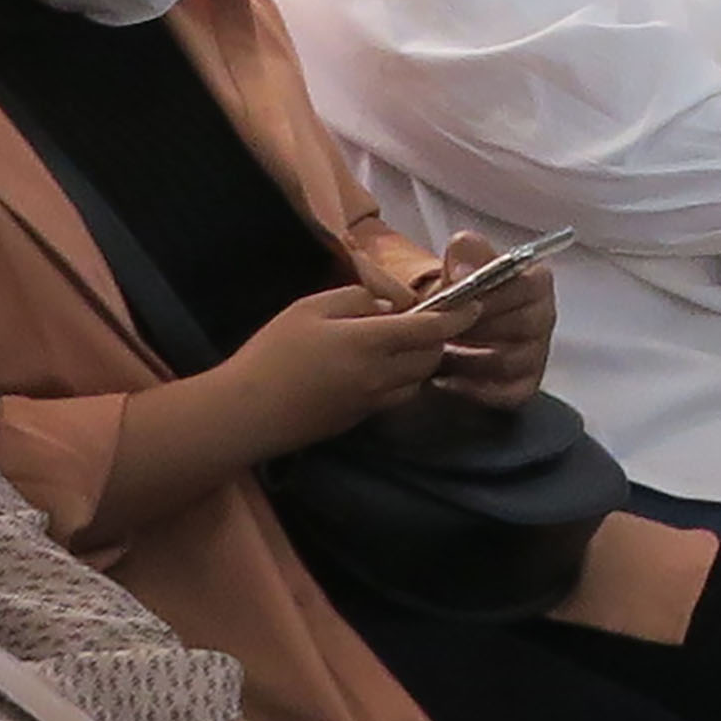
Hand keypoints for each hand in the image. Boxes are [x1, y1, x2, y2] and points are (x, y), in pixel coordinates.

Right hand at [211, 282, 471, 457]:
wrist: (247, 413)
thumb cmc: (273, 353)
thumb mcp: (310, 308)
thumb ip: (356, 299)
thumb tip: (387, 306)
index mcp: (369, 343)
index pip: (429, 329)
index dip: (456, 317)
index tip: (473, 304)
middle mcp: (380, 376)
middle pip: (431, 357)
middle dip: (437, 338)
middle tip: (425, 320)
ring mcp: (372, 403)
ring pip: (418, 381)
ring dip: (420, 361)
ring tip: (401, 344)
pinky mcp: (360, 420)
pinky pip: (396, 397)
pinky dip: (401, 380)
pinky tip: (379, 368)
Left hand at [404, 231, 554, 408]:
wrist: (454, 322)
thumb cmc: (463, 291)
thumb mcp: (461, 260)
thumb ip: (465, 252)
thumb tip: (462, 272)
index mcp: (536, 281)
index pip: (526, 286)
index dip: (487, 294)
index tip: (454, 299)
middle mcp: (543, 317)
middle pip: (519, 325)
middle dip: (473, 327)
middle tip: (440, 328)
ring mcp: (536, 354)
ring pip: (508, 361)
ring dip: (466, 358)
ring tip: (436, 352)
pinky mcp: (523, 385)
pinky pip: (504, 394)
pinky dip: (471, 389)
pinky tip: (444, 379)